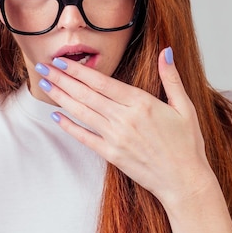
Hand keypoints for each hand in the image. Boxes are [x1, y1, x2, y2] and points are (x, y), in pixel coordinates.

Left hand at [34, 47, 216, 206]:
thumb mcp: (184, 106)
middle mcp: (125, 118)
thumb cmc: (187, 144)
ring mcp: (116, 137)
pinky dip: (69, 126)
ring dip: (60, 97)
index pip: (102, 81)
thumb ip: (171, 78)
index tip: (63, 60)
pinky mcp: (111, 154)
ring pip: (82, 112)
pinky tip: (56, 116)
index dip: (79, 70)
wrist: (185, 181)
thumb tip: (167, 51)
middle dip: (62, 78)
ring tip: (45, 83)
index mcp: (142, 102)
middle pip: (86, 94)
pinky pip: (84, 137)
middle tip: (44, 66)